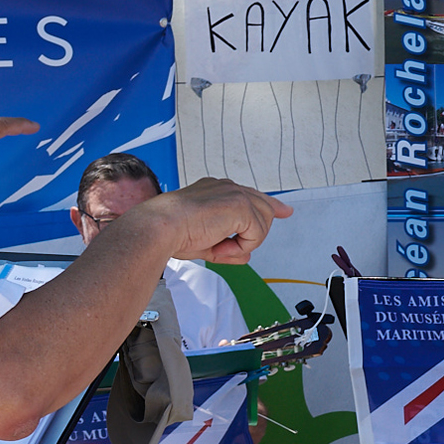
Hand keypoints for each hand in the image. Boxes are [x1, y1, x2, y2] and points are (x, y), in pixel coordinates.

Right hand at [127, 178, 294, 266]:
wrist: (159, 228)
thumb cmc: (172, 234)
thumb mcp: (205, 244)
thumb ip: (229, 247)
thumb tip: (247, 256)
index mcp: (216, 190)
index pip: (251, 196)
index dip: (270, 206)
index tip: (284, 211)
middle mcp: (227, 188)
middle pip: (263, 212)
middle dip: (253, 236)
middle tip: (220, 248)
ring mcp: (235, 194)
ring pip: (262, 225)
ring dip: (242, 244)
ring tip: (216, 247)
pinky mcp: (240, 205)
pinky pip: (256, 235)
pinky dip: (239, 247)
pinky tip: (218, 246)